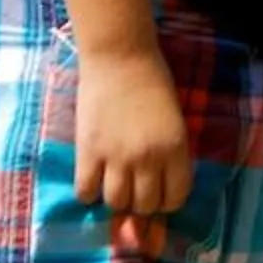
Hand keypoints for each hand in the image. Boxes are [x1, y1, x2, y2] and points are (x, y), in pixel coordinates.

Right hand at [73, 41, 192, 254]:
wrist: (119, 56)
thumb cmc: (152, 81)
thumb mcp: (174, 119)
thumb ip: (169, 152)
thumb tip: (160, 184)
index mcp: (176, 147)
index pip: (176, 197)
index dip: (168, 201)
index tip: (160, 194)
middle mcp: (148, 158)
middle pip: (145, 205)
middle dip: (142, 202)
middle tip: (135, 189)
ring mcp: (116, 157)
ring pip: (116, 203)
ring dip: (116, 199)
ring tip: (114, 184)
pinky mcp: (88, 152)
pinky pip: (85, 192)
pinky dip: (89, 192)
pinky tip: (93, 178)